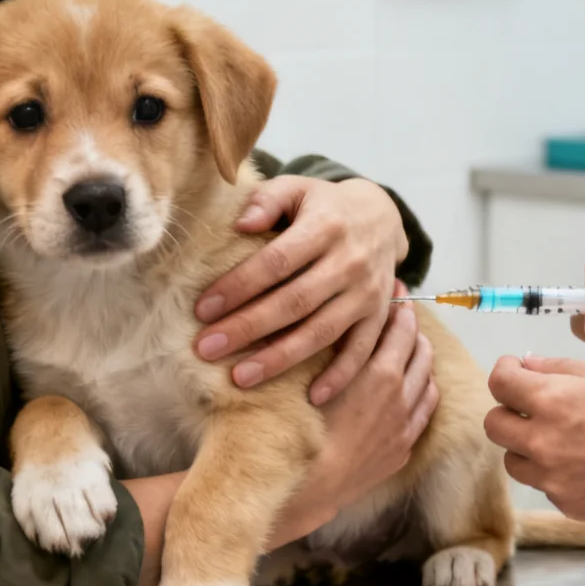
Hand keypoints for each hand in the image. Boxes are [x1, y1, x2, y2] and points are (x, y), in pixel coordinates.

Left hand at [195, 177, 409, 402]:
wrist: (382, 216)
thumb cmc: (323, 206)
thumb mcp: (297, 188)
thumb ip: (267, 200)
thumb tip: (239, 223)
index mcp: (326, 227)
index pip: (276, 261)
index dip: (239, 286)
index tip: (202, 309)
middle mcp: (350, 261)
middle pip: (294, 301)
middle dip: (247, 328)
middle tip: (206, 349)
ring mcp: (368, 292)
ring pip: (322, 331)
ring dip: (281, 358)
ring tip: (241, 378)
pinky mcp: (379, 315)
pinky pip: (361, 350)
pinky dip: (340, 376)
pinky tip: (311, 398)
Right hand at [266, 301, 437, 548]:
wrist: (306, 488)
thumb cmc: (297, 428)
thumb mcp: (307, 375)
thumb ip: (326, 344)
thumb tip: (329, 315)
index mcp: (380, 373)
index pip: (400, 326)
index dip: (397, 305)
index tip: (394, 291)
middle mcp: (401, 396)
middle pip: (419, 349)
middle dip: (411, 328)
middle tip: (400, 315)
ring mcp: (405, 425)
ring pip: (427, 381)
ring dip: (419, 361)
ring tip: (408, 348)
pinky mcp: (401, 450)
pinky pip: (423, 412)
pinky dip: (420, 392)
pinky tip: (411, 388)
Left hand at [484, 356, 584, 523]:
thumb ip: (560, 370)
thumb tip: (527, 366)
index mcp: (552, 400)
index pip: (499, 383)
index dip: (506, 373)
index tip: (516, 373)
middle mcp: (544, 442)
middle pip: (495, 425)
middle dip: (509, 411)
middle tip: (533, 406)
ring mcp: (555, 479)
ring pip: (515, 462)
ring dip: (527, 446)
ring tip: (562, 438)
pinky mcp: (570, 505)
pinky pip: (546, 486)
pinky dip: (556, 473)